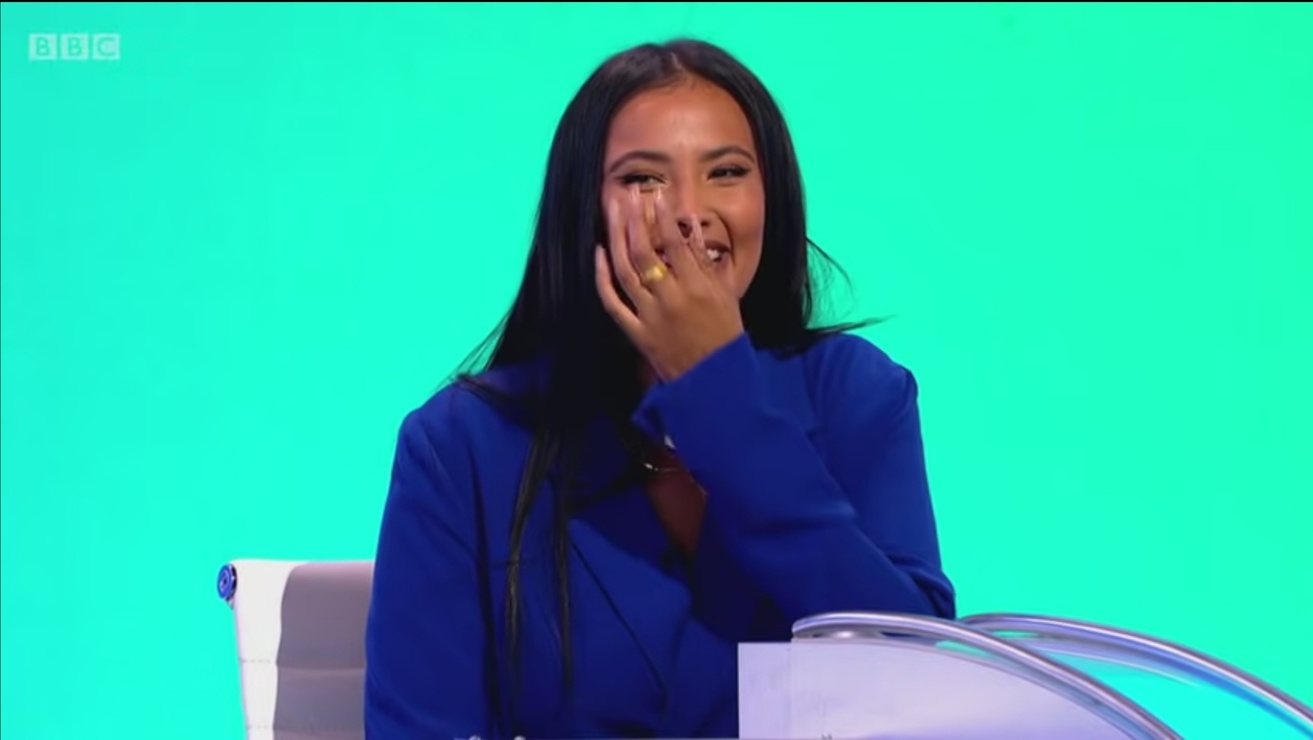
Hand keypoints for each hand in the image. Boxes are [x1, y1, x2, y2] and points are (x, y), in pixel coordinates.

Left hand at [595, 186, 744, 381]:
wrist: (715, 381)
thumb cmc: (726, 335)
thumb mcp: (727, 295)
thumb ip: (709, 261)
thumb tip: (692, 228)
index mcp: (697, 288)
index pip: (673, 244)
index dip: (662, 217)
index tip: (655, 194)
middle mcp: (670, 299)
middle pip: (643, 252)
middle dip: (633, 220)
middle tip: (627, 194)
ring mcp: (649, 317)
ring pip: (625, 271)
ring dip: (616, 239)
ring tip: (612, 212)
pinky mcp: (636, 333)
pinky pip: (613, 303)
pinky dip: (603, 278)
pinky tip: (599, 253)